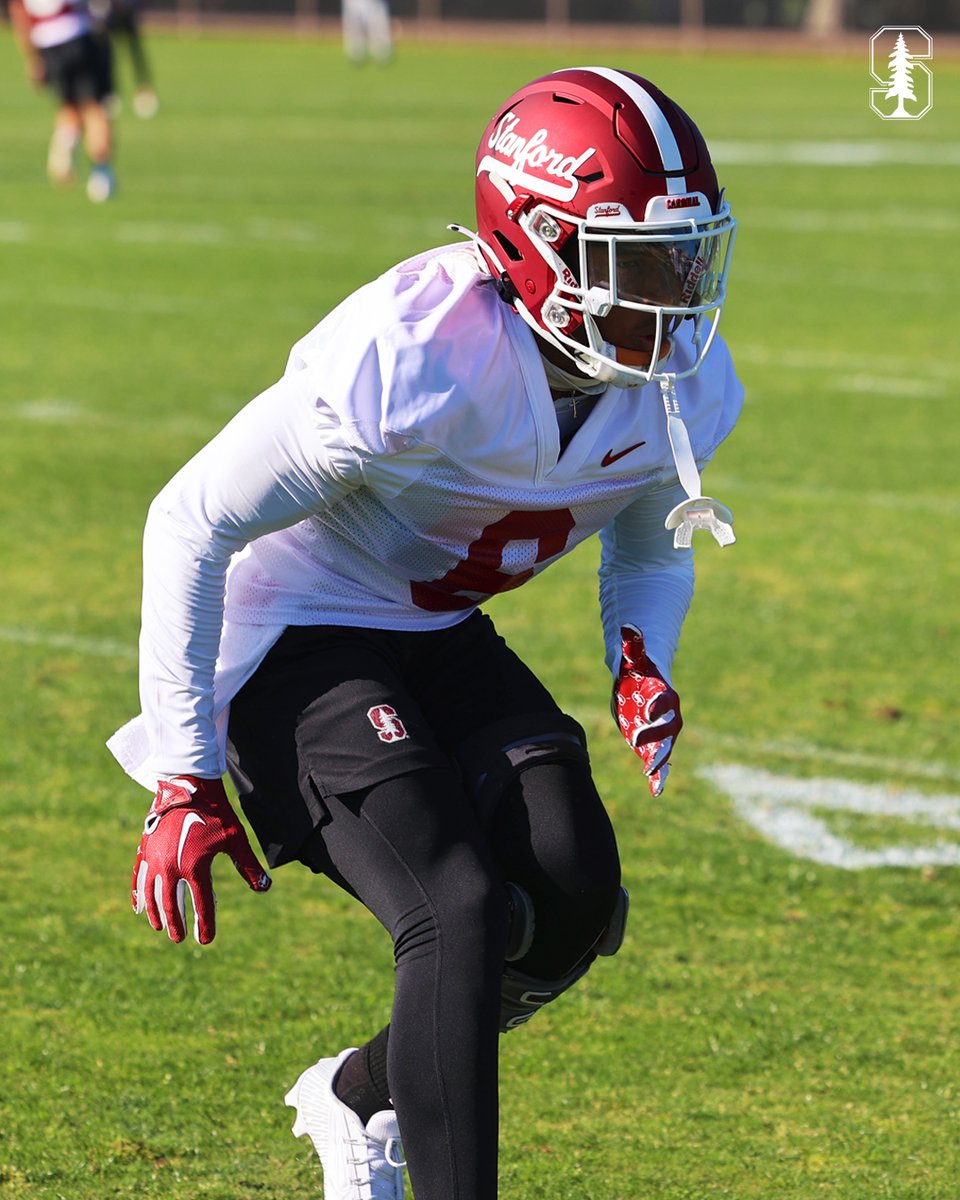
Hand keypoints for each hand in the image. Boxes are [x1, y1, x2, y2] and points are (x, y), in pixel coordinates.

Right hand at [131, 776, 270, 943]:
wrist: (187, 784)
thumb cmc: (215, 812)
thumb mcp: (235, 839)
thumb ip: (248, 866)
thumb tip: (265, 888)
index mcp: (195, 867)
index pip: (201, 904)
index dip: (204, 925)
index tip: (206, 940)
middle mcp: (171, 867)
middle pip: (172, 904)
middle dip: (177, 923)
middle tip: (180, 938)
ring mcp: (155, 859)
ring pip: (152, 895)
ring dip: (156, 913)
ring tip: (161, 927)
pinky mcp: (145, 849)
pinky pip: (139, 878)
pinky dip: (138, 894)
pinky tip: (138, 907)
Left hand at [613, 625, 682, 796]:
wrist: (642, 686)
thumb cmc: (638, 670)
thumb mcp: (633, 658)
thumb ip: (633, 646)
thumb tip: (628, 627)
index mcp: (664, 695)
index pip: (666, 702)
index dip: (659, 707)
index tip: (648, 711)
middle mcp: (666, 717)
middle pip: (668, 730)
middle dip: (656, 738)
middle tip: (639, 744)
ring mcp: (660, 732)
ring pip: (664, 749)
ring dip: (659, 762)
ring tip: (651, 775)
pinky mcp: (652, 744)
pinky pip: (659, 762)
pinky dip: (659, 777)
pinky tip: (655, 791)